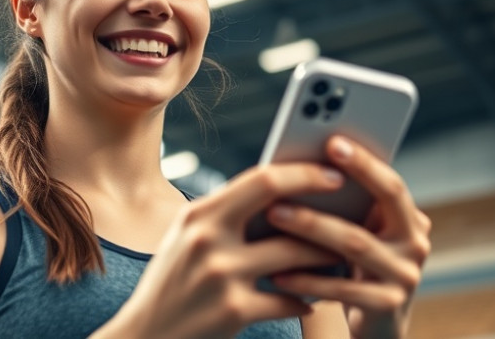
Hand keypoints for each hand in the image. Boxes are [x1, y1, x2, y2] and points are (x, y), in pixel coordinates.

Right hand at [100, 161, 348, 338]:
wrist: (143, 337)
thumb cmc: (171, 283)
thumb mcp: (186, 238)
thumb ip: (225, 214)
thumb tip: (278, 191)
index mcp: (199, 214)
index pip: (261, 178)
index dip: (302, 173)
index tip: (331, 173)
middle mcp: (208, 239)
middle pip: (283, 211)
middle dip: (323, 209)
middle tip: (351, 213)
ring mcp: (221, 276)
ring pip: (293, 257)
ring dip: (324, 257)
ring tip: (340, 257)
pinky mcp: (233, 312)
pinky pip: (288, 301)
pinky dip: (305, 301)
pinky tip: (314, 301)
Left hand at [265, 136, 431, 338]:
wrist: (376, 325)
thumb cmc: (354, 266)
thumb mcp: (357, 233)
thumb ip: (344, 205)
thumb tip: (295, 167)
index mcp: (408, 217)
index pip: (390, 182)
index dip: (364, 161)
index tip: (332, 141)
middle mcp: (415, 243)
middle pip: (384, 202)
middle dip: (343, 183)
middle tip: (303, 166)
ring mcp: (406, 275)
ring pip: (355, 243)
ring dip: (311, 226)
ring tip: (274, 214)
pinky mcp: (388, 306)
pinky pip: (343, 288)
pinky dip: (307, 278)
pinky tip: (277, 271)